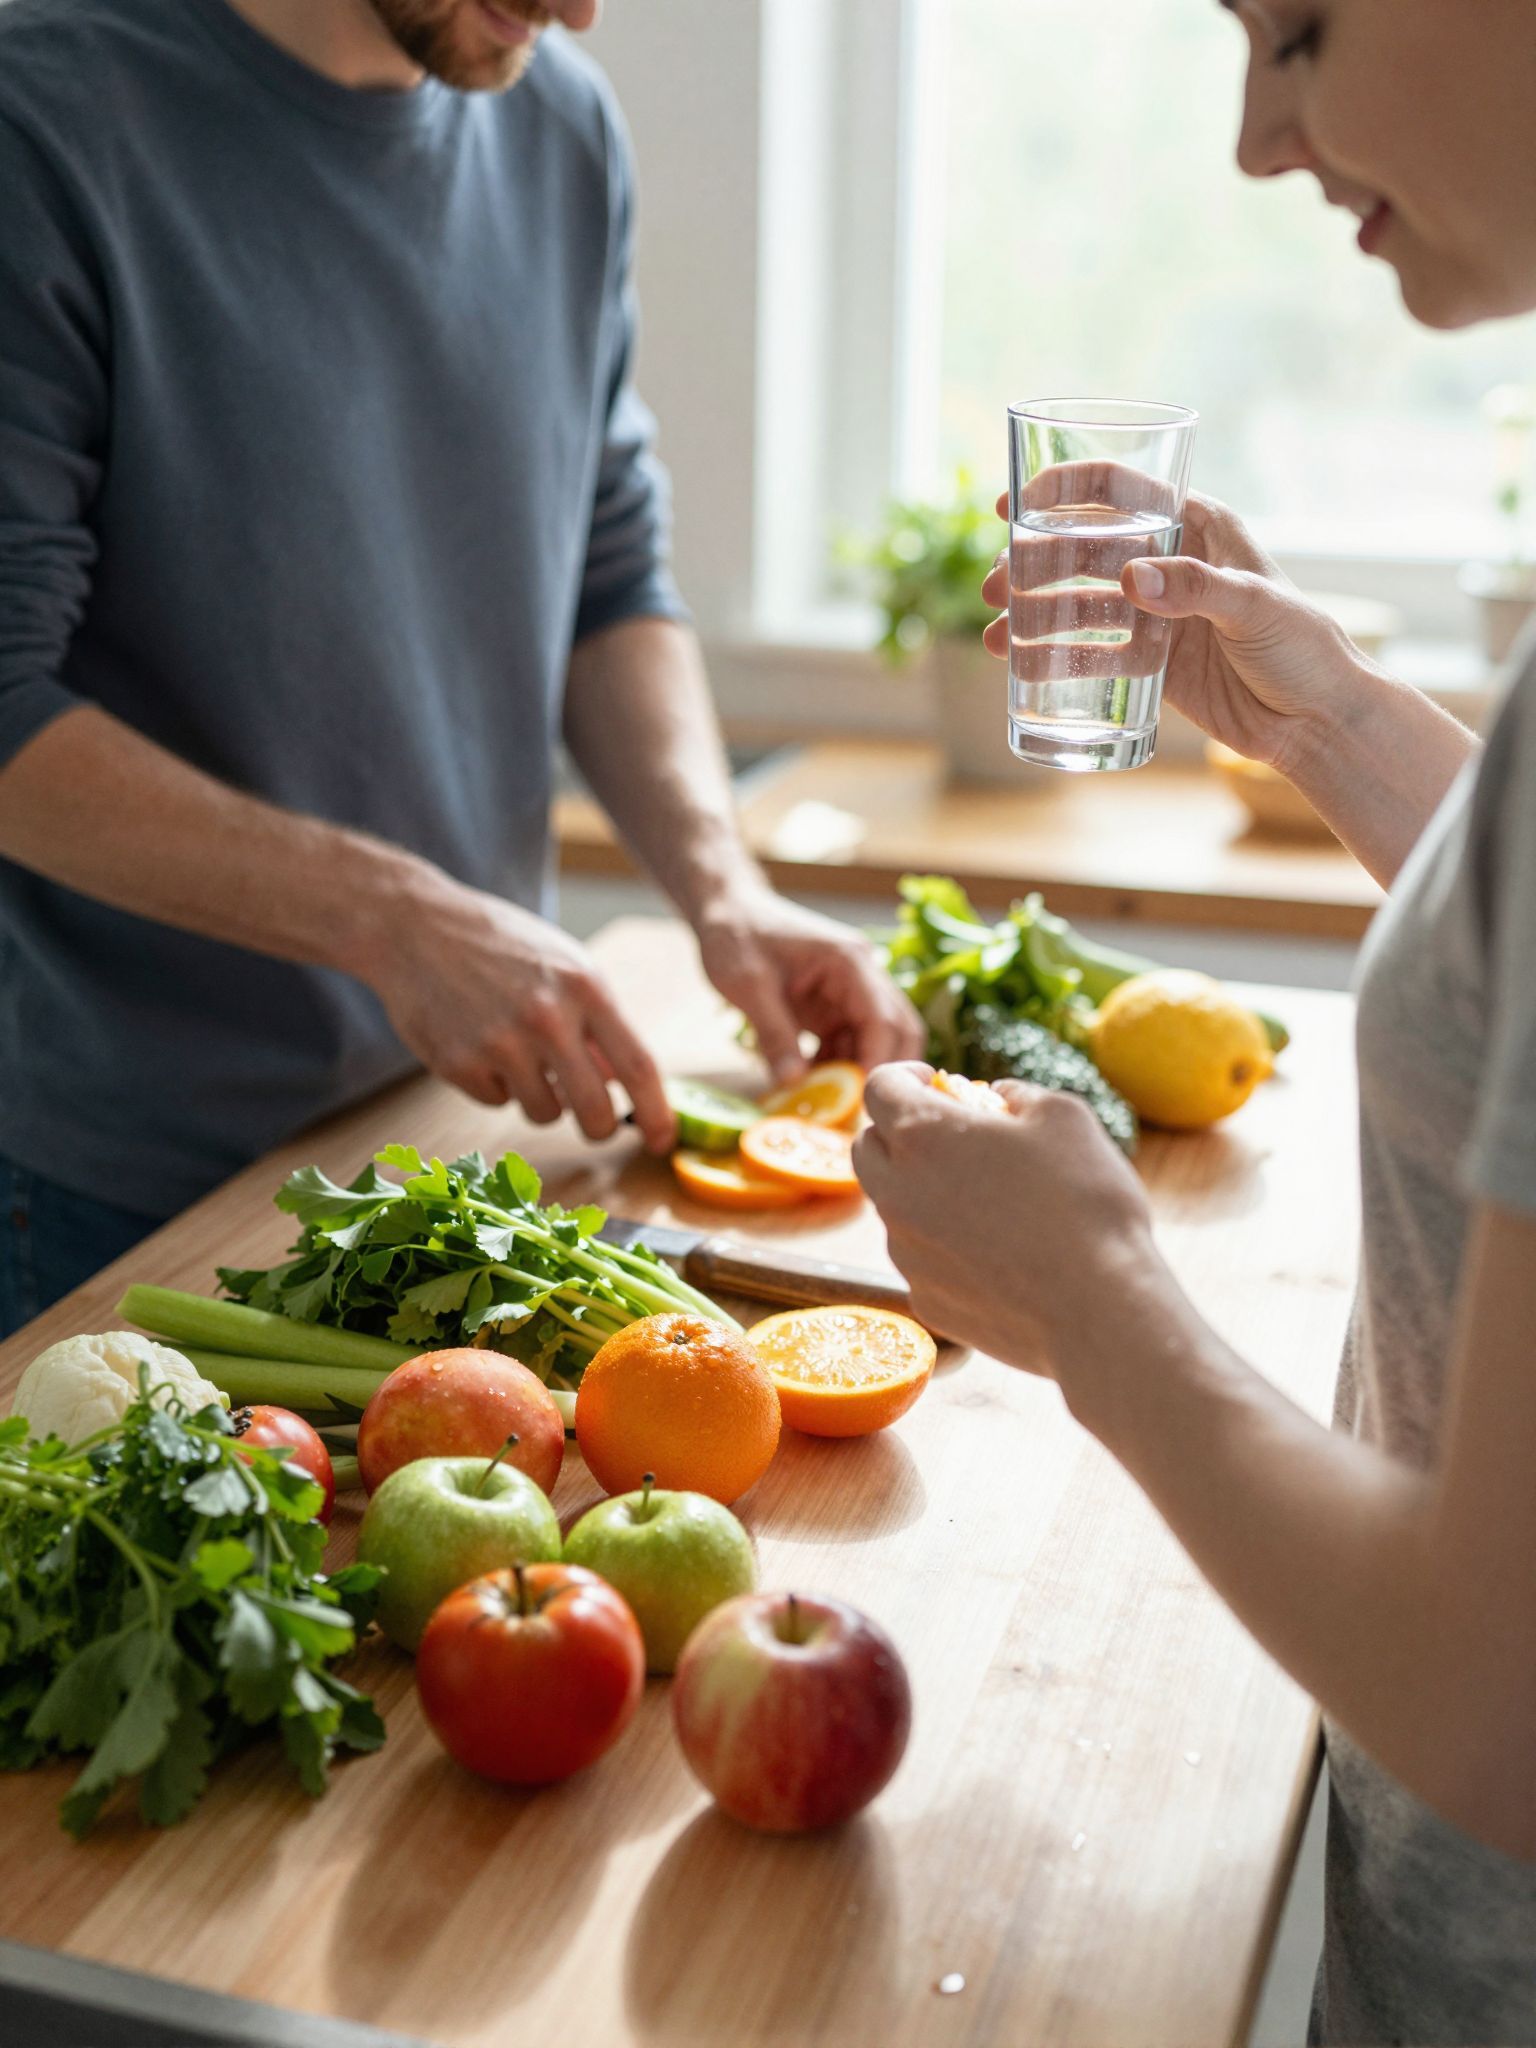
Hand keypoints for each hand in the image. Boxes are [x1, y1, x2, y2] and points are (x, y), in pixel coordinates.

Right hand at [362, 877, 675, 1149]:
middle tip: (595, 1121)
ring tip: (520, 1054)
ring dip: (540, 1098)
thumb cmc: (501, 944)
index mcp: (586, 988)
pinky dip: (495, 1085)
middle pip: (596, 1111)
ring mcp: (500, 1042)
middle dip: (600, 1127)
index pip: (639, 1067)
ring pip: (546, 1113)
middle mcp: (548, 1017)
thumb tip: (626, 1084)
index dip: (658, 1114)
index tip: (663, 1142)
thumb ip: (599, 1023)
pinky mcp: (459, 1063)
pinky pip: (497, 1102)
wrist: (416, 926)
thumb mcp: (566, 965)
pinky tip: (479, 1043)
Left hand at [693, 889, 924, 1083]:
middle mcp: (862, 976)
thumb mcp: (748, 985)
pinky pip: (849, 1043)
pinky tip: (810, 1086)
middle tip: (855, 1112)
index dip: (878, 1063)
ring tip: (825, 1104)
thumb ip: (774, 1034)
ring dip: (856, 1074)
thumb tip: (795, 1084)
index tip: (860, 1102)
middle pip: (898, 1031)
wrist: (725, 909)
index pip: (884, 1019)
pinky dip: (836, 1068)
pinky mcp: (834, 1006)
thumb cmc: (735, 935)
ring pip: (876, 1042)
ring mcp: (850, 992)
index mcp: (849, 962)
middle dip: (881, 1072)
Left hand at [853, 1063, 1161, 1386]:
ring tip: (985, 1199)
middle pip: (867, 1148)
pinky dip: (942, 1244)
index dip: (904, 1077)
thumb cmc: (1086, 1202)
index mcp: (923, 1135)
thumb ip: (1018, 1095)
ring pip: (892, 1205)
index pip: (880, 1087)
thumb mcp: (1064, 1117)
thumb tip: (998, 1099)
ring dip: (921, 1190)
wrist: (1099, 1311)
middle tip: (950, 1136)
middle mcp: (897, 1192)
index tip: (934, 1082)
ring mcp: (905, 1253)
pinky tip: (996, 1253)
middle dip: (898, 1132)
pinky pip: (919, 1257)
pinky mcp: (923, 1298)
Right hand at [981, 483, 1373, 774]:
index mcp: (1199, 527)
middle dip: (1033, 562)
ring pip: (1080, 603)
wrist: (1318, 720)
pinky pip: (1094, 654)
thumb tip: (1130, 579)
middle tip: (994, 586)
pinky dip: (1055, 658)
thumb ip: (1196, 588)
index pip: (1122, 491)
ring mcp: (1157, 614)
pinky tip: (1019, 666)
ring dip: (1033, 614)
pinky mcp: (1151, 662)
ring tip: (995, 635)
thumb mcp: (1255, 607)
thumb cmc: (1305, 648)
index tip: (1014, 503)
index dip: (1065, 490)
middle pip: (1086, 549)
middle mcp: (1172, 563)